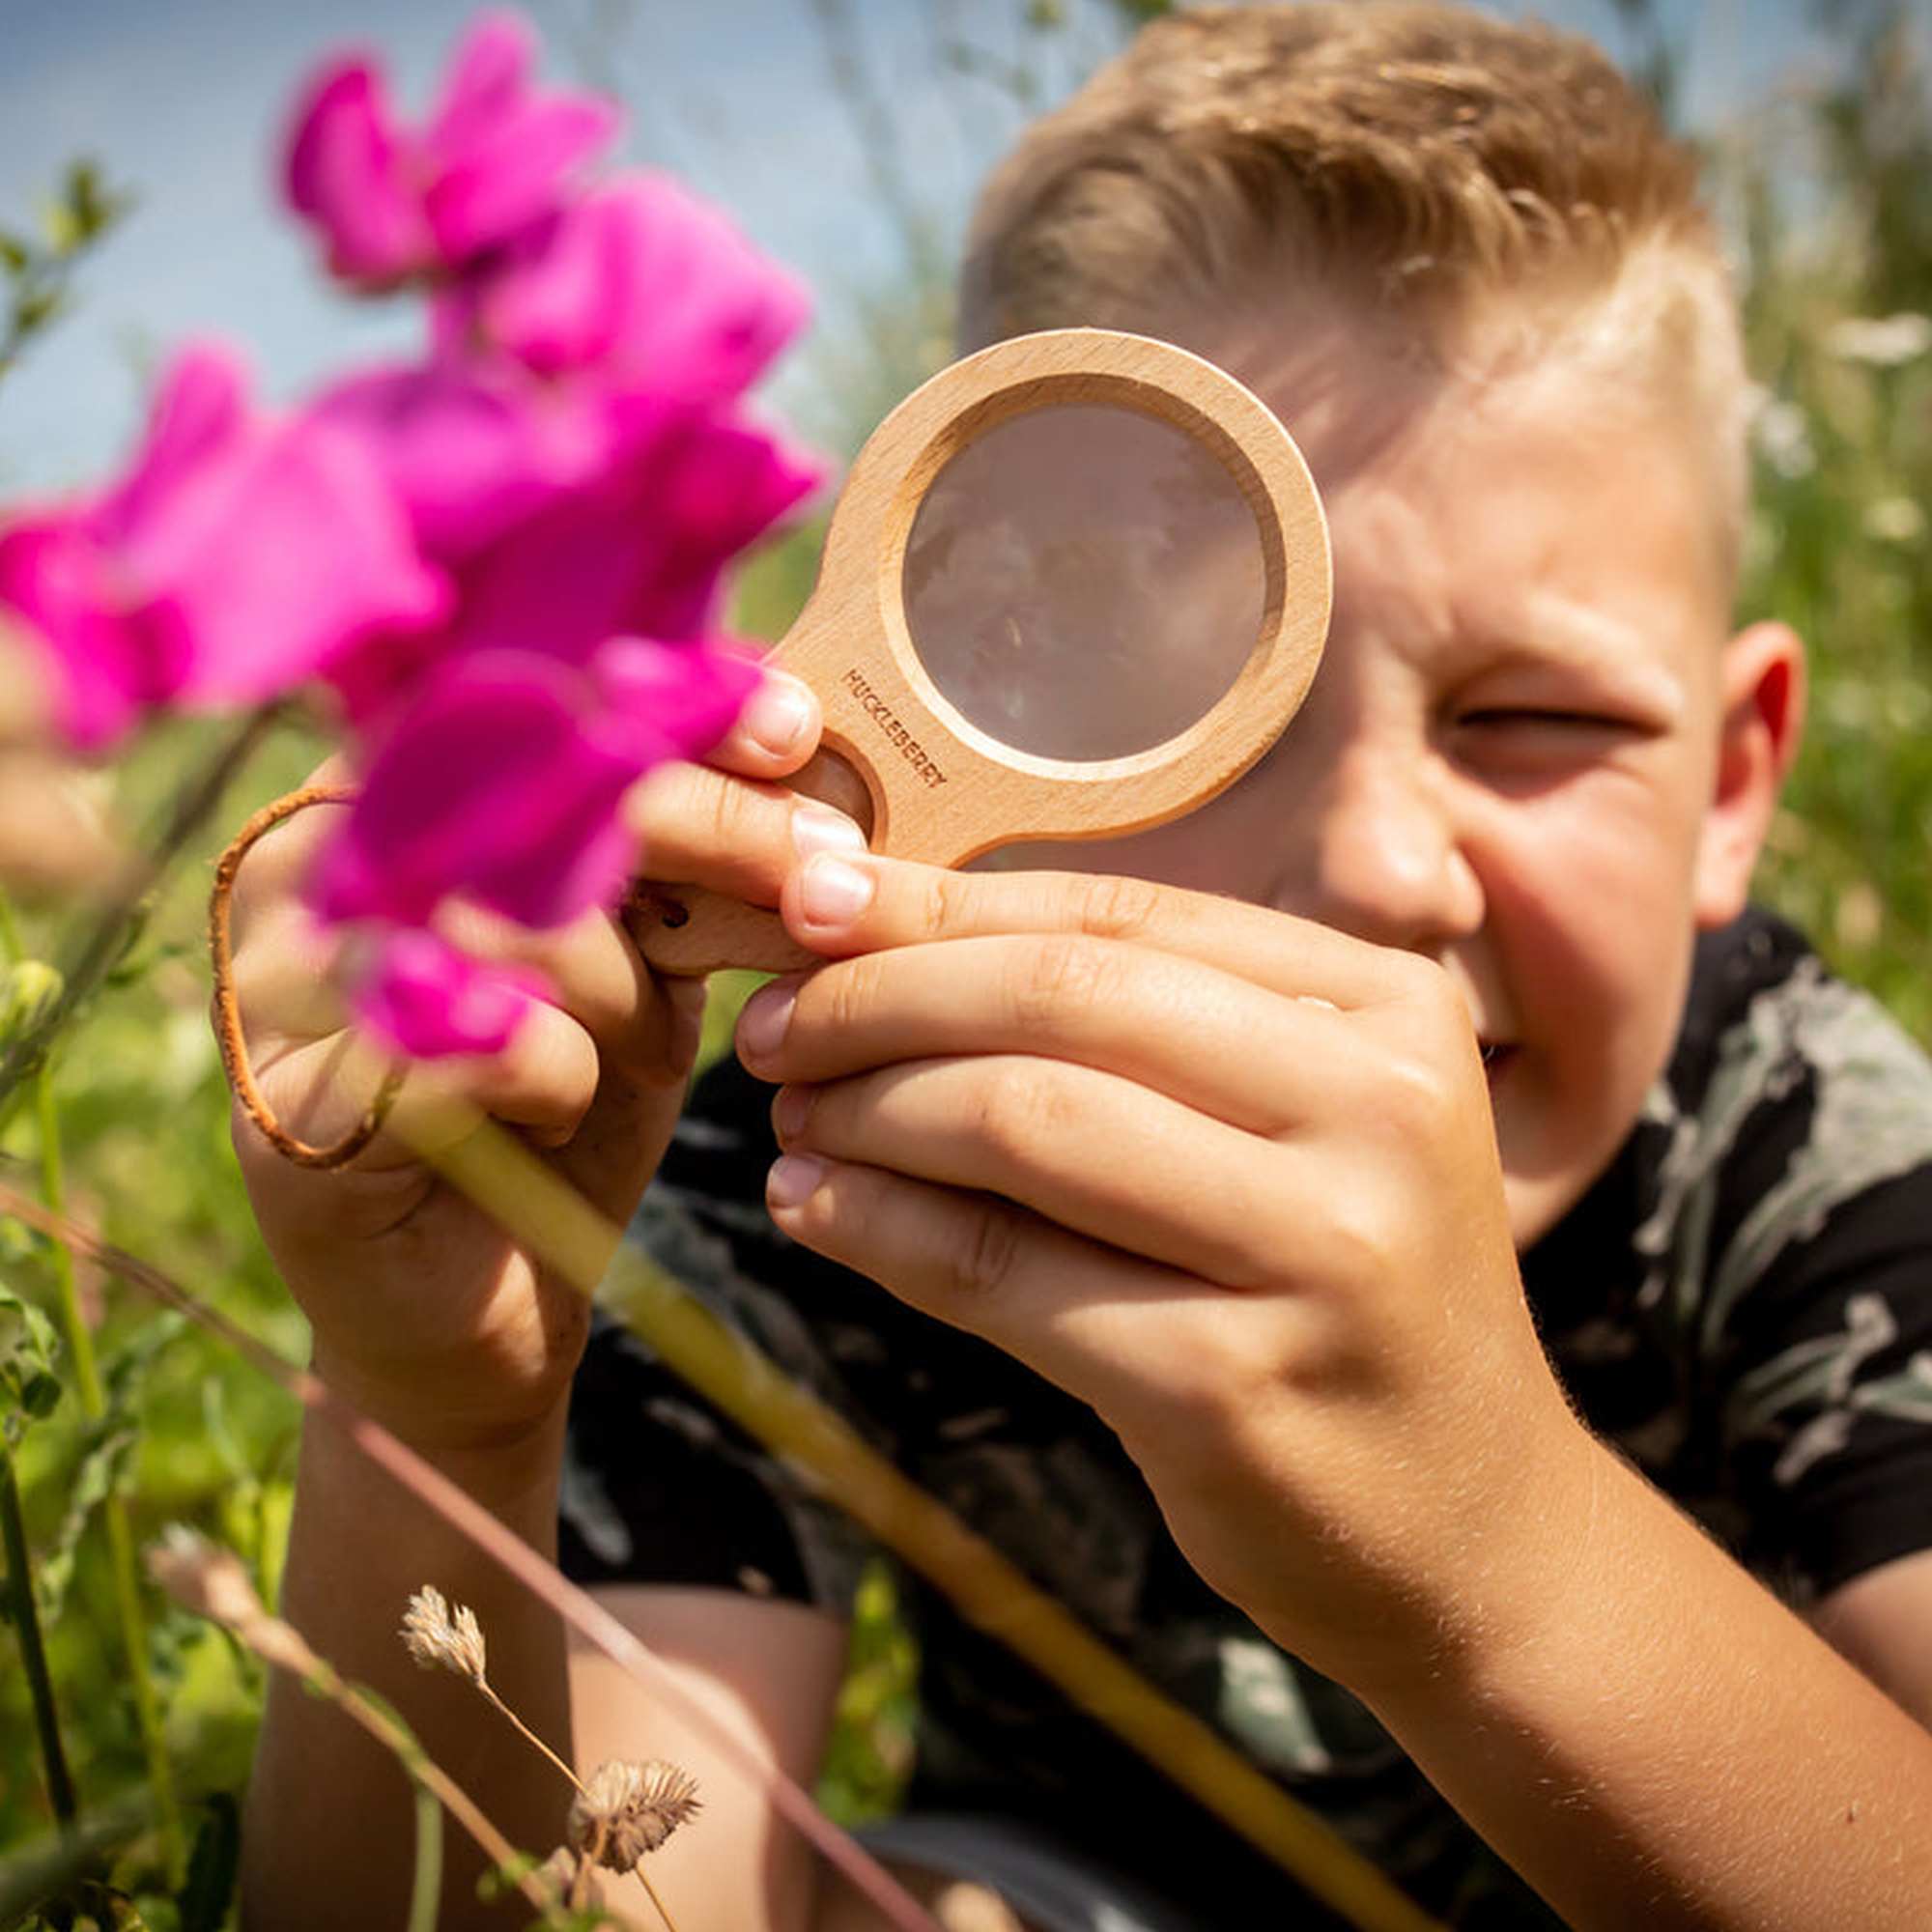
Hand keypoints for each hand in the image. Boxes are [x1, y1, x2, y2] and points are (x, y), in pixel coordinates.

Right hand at [227, 671, 867, 1453]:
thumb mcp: (642, 954)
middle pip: (524, 789)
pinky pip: (477, 1044)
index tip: (793, 732)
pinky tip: (558, 1105)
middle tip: (819, 887)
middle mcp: (310, 868)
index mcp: (381, 798)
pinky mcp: (295, 1114)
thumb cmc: (568, 1101)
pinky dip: (558, 1071)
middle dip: (705, 833)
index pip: (527, 704)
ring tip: (642, 1053)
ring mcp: (286, 990)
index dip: (667, 706)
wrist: (484, 1297)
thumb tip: (793, 729)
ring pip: (507, 914)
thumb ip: (681, 851)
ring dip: (628, 989)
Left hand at [733, 855, 1596, 1689]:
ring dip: (867, 1115)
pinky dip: (879, 1231)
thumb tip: (881, 939)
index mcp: (1386, 1007)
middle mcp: (1376, 1107)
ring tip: (790, 1122)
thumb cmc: (1335, 1292)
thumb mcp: (1287, 1126)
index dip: (939, 904)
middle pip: (1061, 999)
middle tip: (773, 1029)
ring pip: (1021, 1123)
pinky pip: (1003, 1274)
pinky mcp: (1234, 1385)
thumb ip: (1130, 1030)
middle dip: (880, 1000)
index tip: (810, 911)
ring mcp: (1320, 1249)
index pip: (1120, 913)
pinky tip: (814, 1213)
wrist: (1466, 1525)